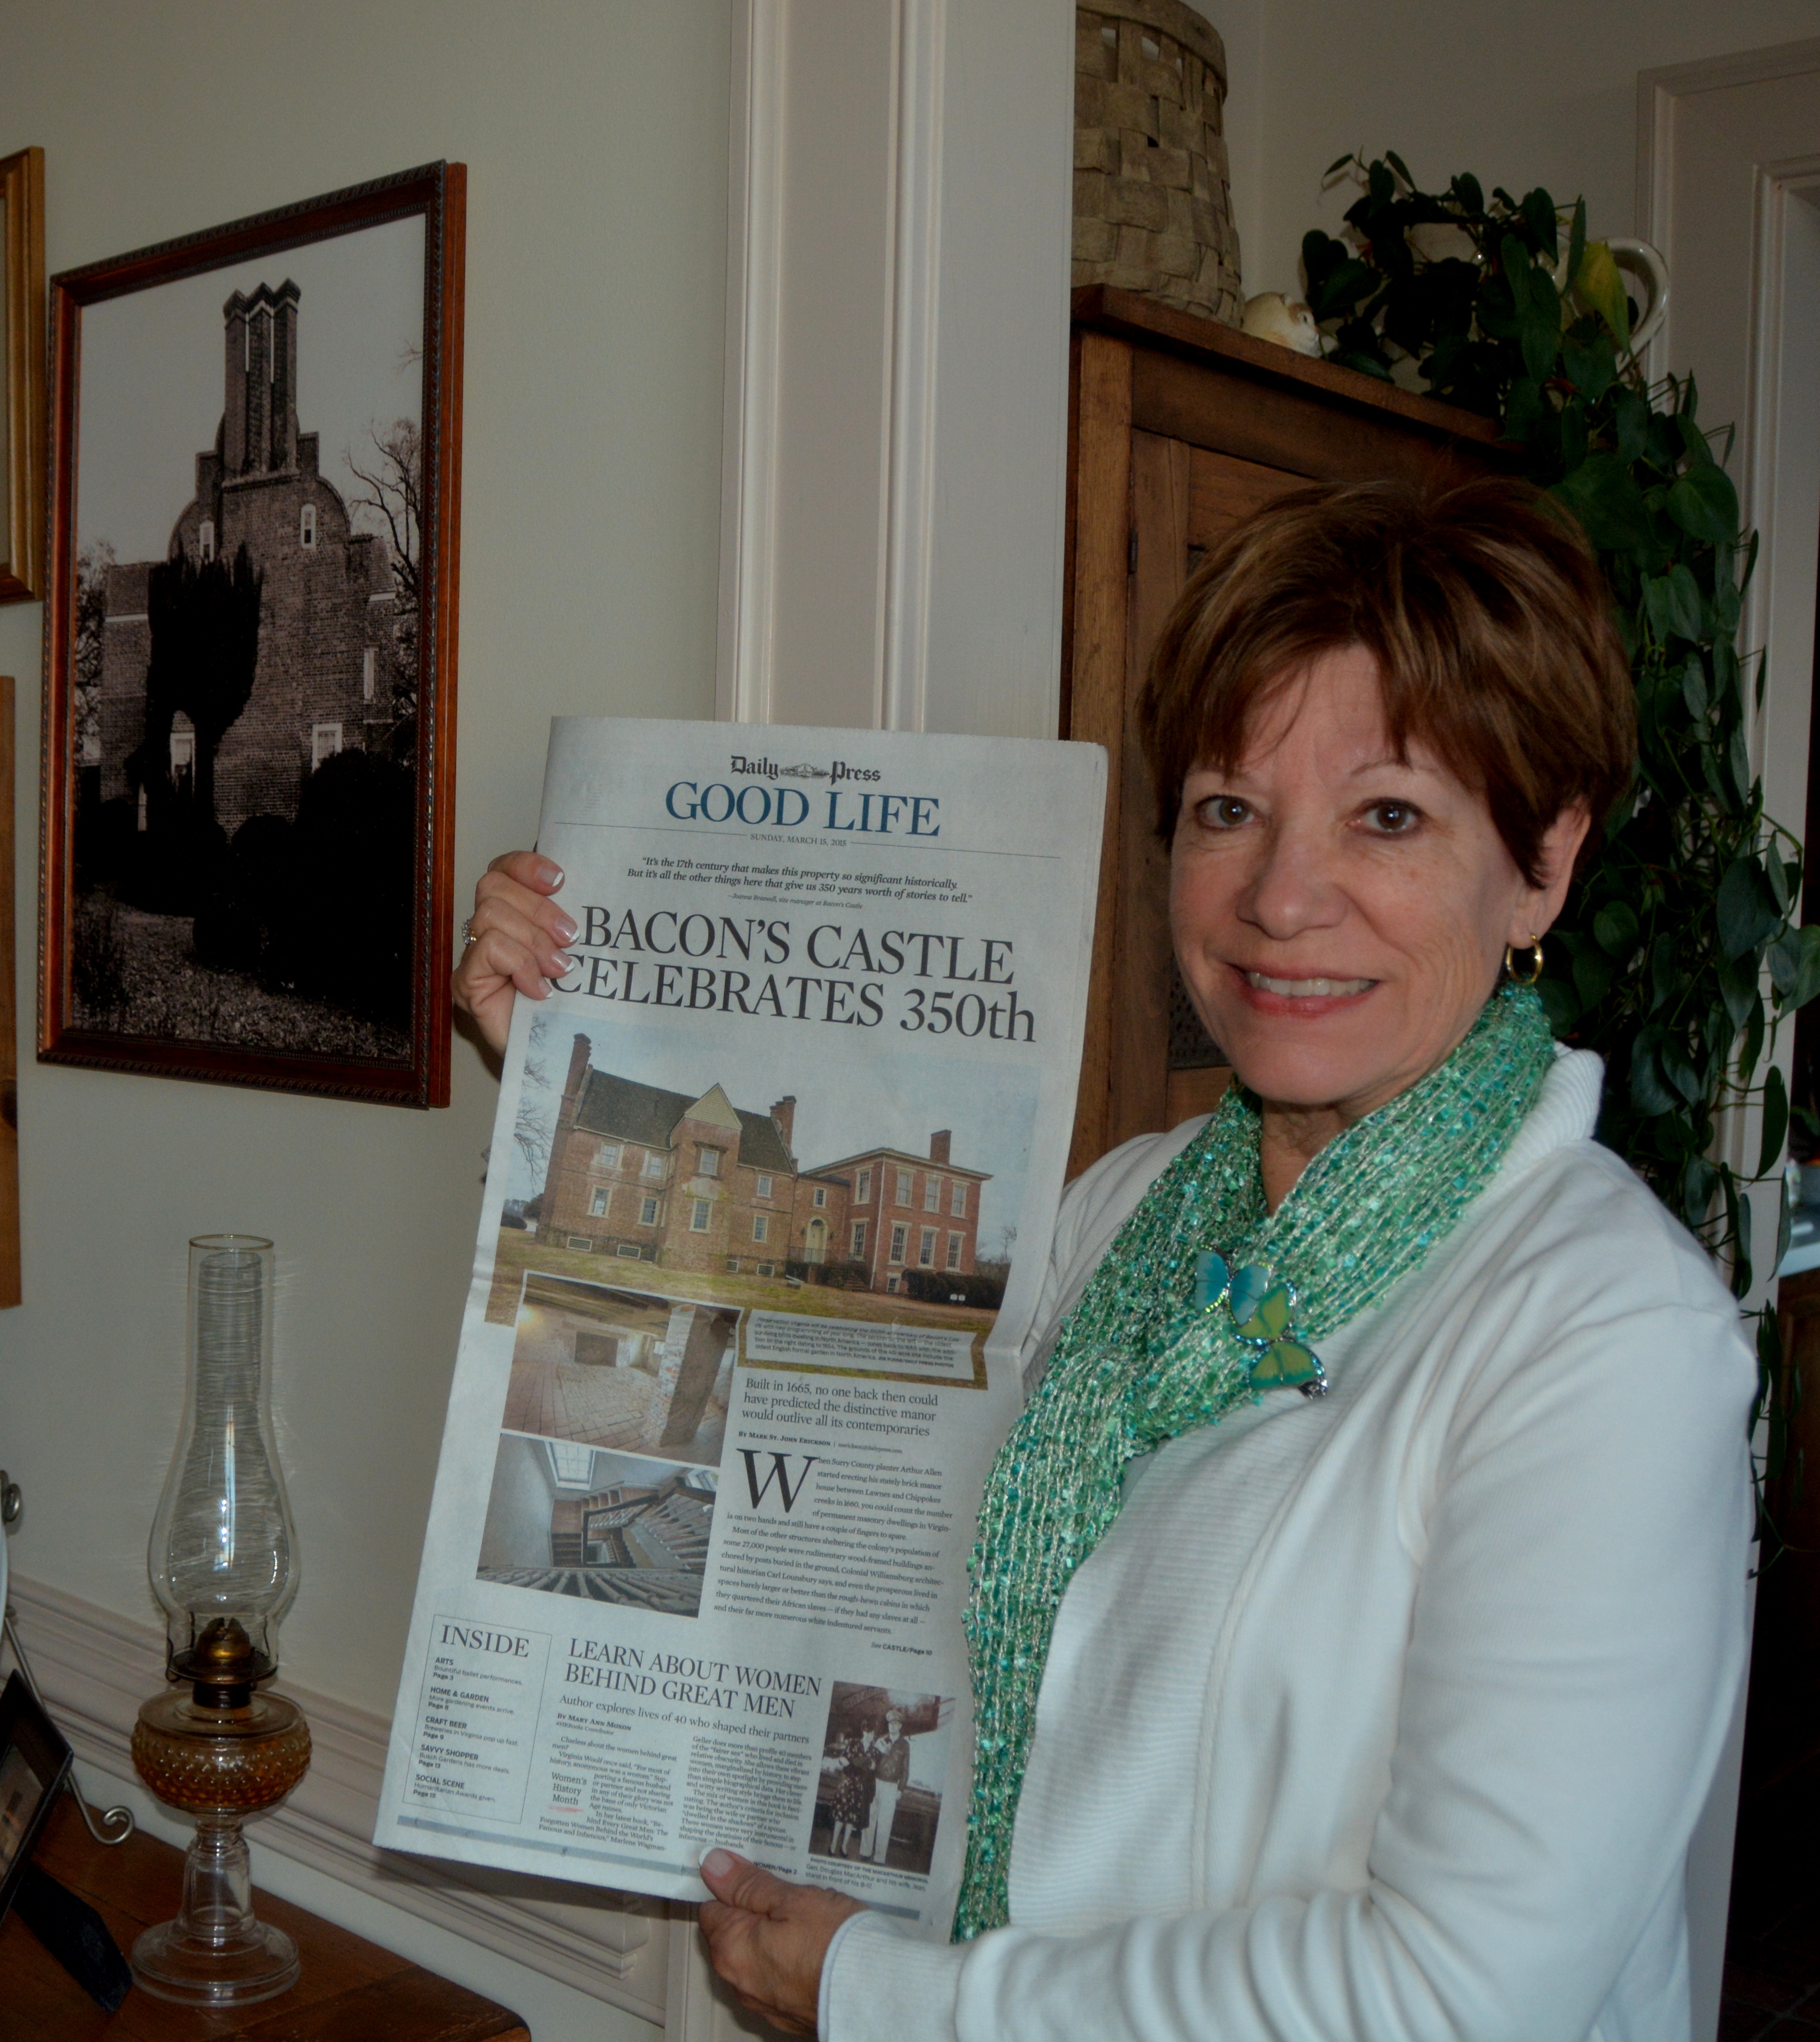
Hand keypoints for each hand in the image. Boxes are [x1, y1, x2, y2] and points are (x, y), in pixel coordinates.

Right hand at [453, 851, 574, 1057]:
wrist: (558, 1057)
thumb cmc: (568, 1005)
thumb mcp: (577, 953)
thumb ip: (571, 923)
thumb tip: (593, 893)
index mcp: (516, 913)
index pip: (505, 868)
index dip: (527, 865)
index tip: (560, 880)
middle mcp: (489, 929)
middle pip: (494, 885)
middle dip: (538, 908)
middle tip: (570, 938)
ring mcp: (474, 955)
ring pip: (490, 914)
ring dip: (533, 941)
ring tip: (560, 969)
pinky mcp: (466, 982)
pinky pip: (488, 949)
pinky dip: (520, 965)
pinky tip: (539, 989)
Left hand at [699, 1848, 863, 2035]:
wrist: (874, 1995)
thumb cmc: (833, 1945)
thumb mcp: (791, 1898)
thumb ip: (748, 1884)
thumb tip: (713, 1865)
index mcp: (730, 1948)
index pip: (711, 1906)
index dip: (730, 1884)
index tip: (751, 1869)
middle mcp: (739, 1981)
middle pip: (733, 1932)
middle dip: (754, 1908)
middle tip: (786, 1887)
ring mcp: (764, 2001)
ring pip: (758, 1953)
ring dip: (773, 1933)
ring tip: (807, 1913)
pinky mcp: (788, 2011)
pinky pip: (778, 1975)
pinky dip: (789, 1958)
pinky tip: (814, 1942)